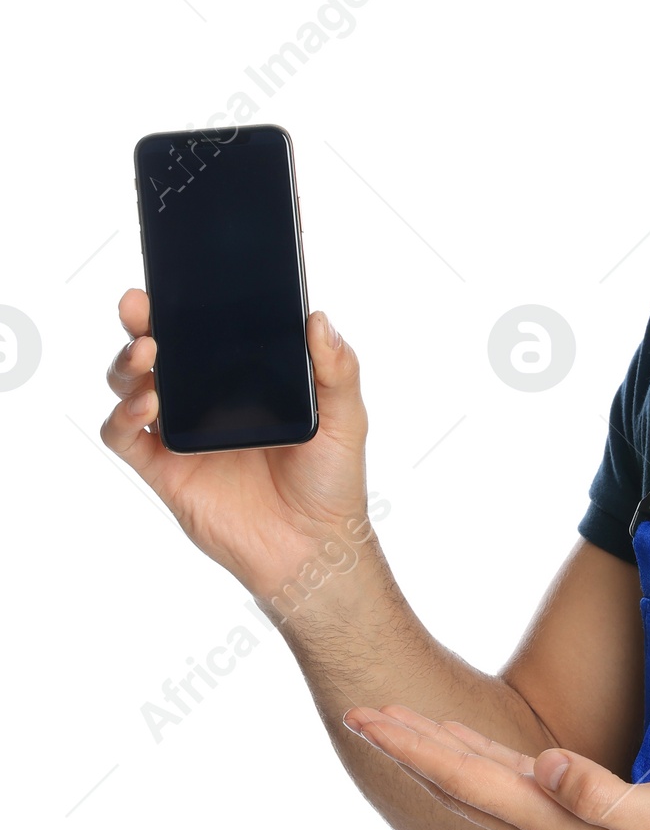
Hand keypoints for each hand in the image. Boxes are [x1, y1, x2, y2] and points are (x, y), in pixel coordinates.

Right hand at [101, 290, 375, 602]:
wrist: (313, 548)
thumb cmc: (331, 484)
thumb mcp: (347, 419)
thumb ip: (337, 370)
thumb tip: (320, 318)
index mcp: (243, 380)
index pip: (203, 332)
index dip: (182, 305)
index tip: (173, 281)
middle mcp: (205, 400)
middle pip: (156, 349)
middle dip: (140, 322)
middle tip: (139, 306)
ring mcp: (180, 433)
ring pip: (131, 384)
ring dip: (126, 363)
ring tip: (147, 353)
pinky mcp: (163, 469)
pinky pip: (123, 435)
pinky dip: (122, 415)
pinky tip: (147, 404)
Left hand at [340, 703, 649, 829]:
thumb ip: (601, 795)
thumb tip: (546, 764)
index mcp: (552, 821)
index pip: (466, 777)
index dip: (415, 746)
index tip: (370, 718)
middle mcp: (542, 824)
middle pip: (456, 779)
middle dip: (405, 746)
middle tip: (358, 710)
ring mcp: (555, 821)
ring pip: (476, 780)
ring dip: (432, 750)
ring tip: (395, 722)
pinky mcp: (574, 811)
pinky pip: (506, 781)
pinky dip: (473, 757)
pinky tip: (465, 744)